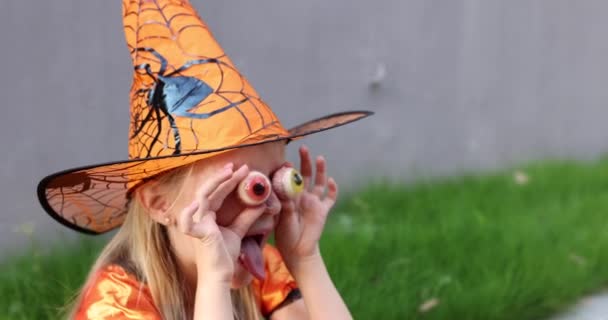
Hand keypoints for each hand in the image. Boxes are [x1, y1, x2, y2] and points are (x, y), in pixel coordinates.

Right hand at [177, 163, 265, 282]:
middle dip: (224, 177)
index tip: (243, 171)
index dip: (229, 180)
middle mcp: (201, 216)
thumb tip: (262, 204)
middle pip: (210, 190)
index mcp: (209, 215)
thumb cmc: (225, 255)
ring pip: (202, 197)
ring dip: (215, 183)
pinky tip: (197, 204)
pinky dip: (188, 213)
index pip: (218, 193)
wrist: (221, 274)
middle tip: (239, 166)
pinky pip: (187, 223)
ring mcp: (197, 224)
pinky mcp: (197, 235)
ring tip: (229, 172)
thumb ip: (247, 217)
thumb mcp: (239, 231)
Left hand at [275, 145, 338, 266]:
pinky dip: (333, 189)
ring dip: (320, 170)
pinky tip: (332, 181)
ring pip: (319, 182)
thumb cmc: (285, 234)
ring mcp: (314, 202)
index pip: (290, 178)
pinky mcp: (323, 210)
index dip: (289, 168)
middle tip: (303, 148)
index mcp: (290, 196)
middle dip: (305, 161)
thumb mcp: (282, 218)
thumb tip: (284, 190)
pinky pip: (330, 198)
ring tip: (320, 158)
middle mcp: (302, 196)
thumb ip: (285, 204)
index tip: (285, 161)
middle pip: (305, 174)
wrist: (298, 250)